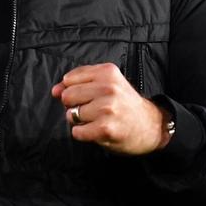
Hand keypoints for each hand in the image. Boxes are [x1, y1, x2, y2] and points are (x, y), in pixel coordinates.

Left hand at [52, 63, 171, 154]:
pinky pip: (77, 132)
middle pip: (67, 96)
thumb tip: (55, 90)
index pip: (69, 79)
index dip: (73, 90)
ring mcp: (107, 108)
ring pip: (71, 115)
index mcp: (107, 72)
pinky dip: (82, 134)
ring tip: (97, 120)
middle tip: (93, 110)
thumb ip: (78, 83)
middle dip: (74, 105)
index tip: (87, 96)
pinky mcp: (105, 129)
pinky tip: (97, 130)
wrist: (151, 126)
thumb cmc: (125, 104)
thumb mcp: (107, 84)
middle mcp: (108, 88)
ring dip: (80, 121)